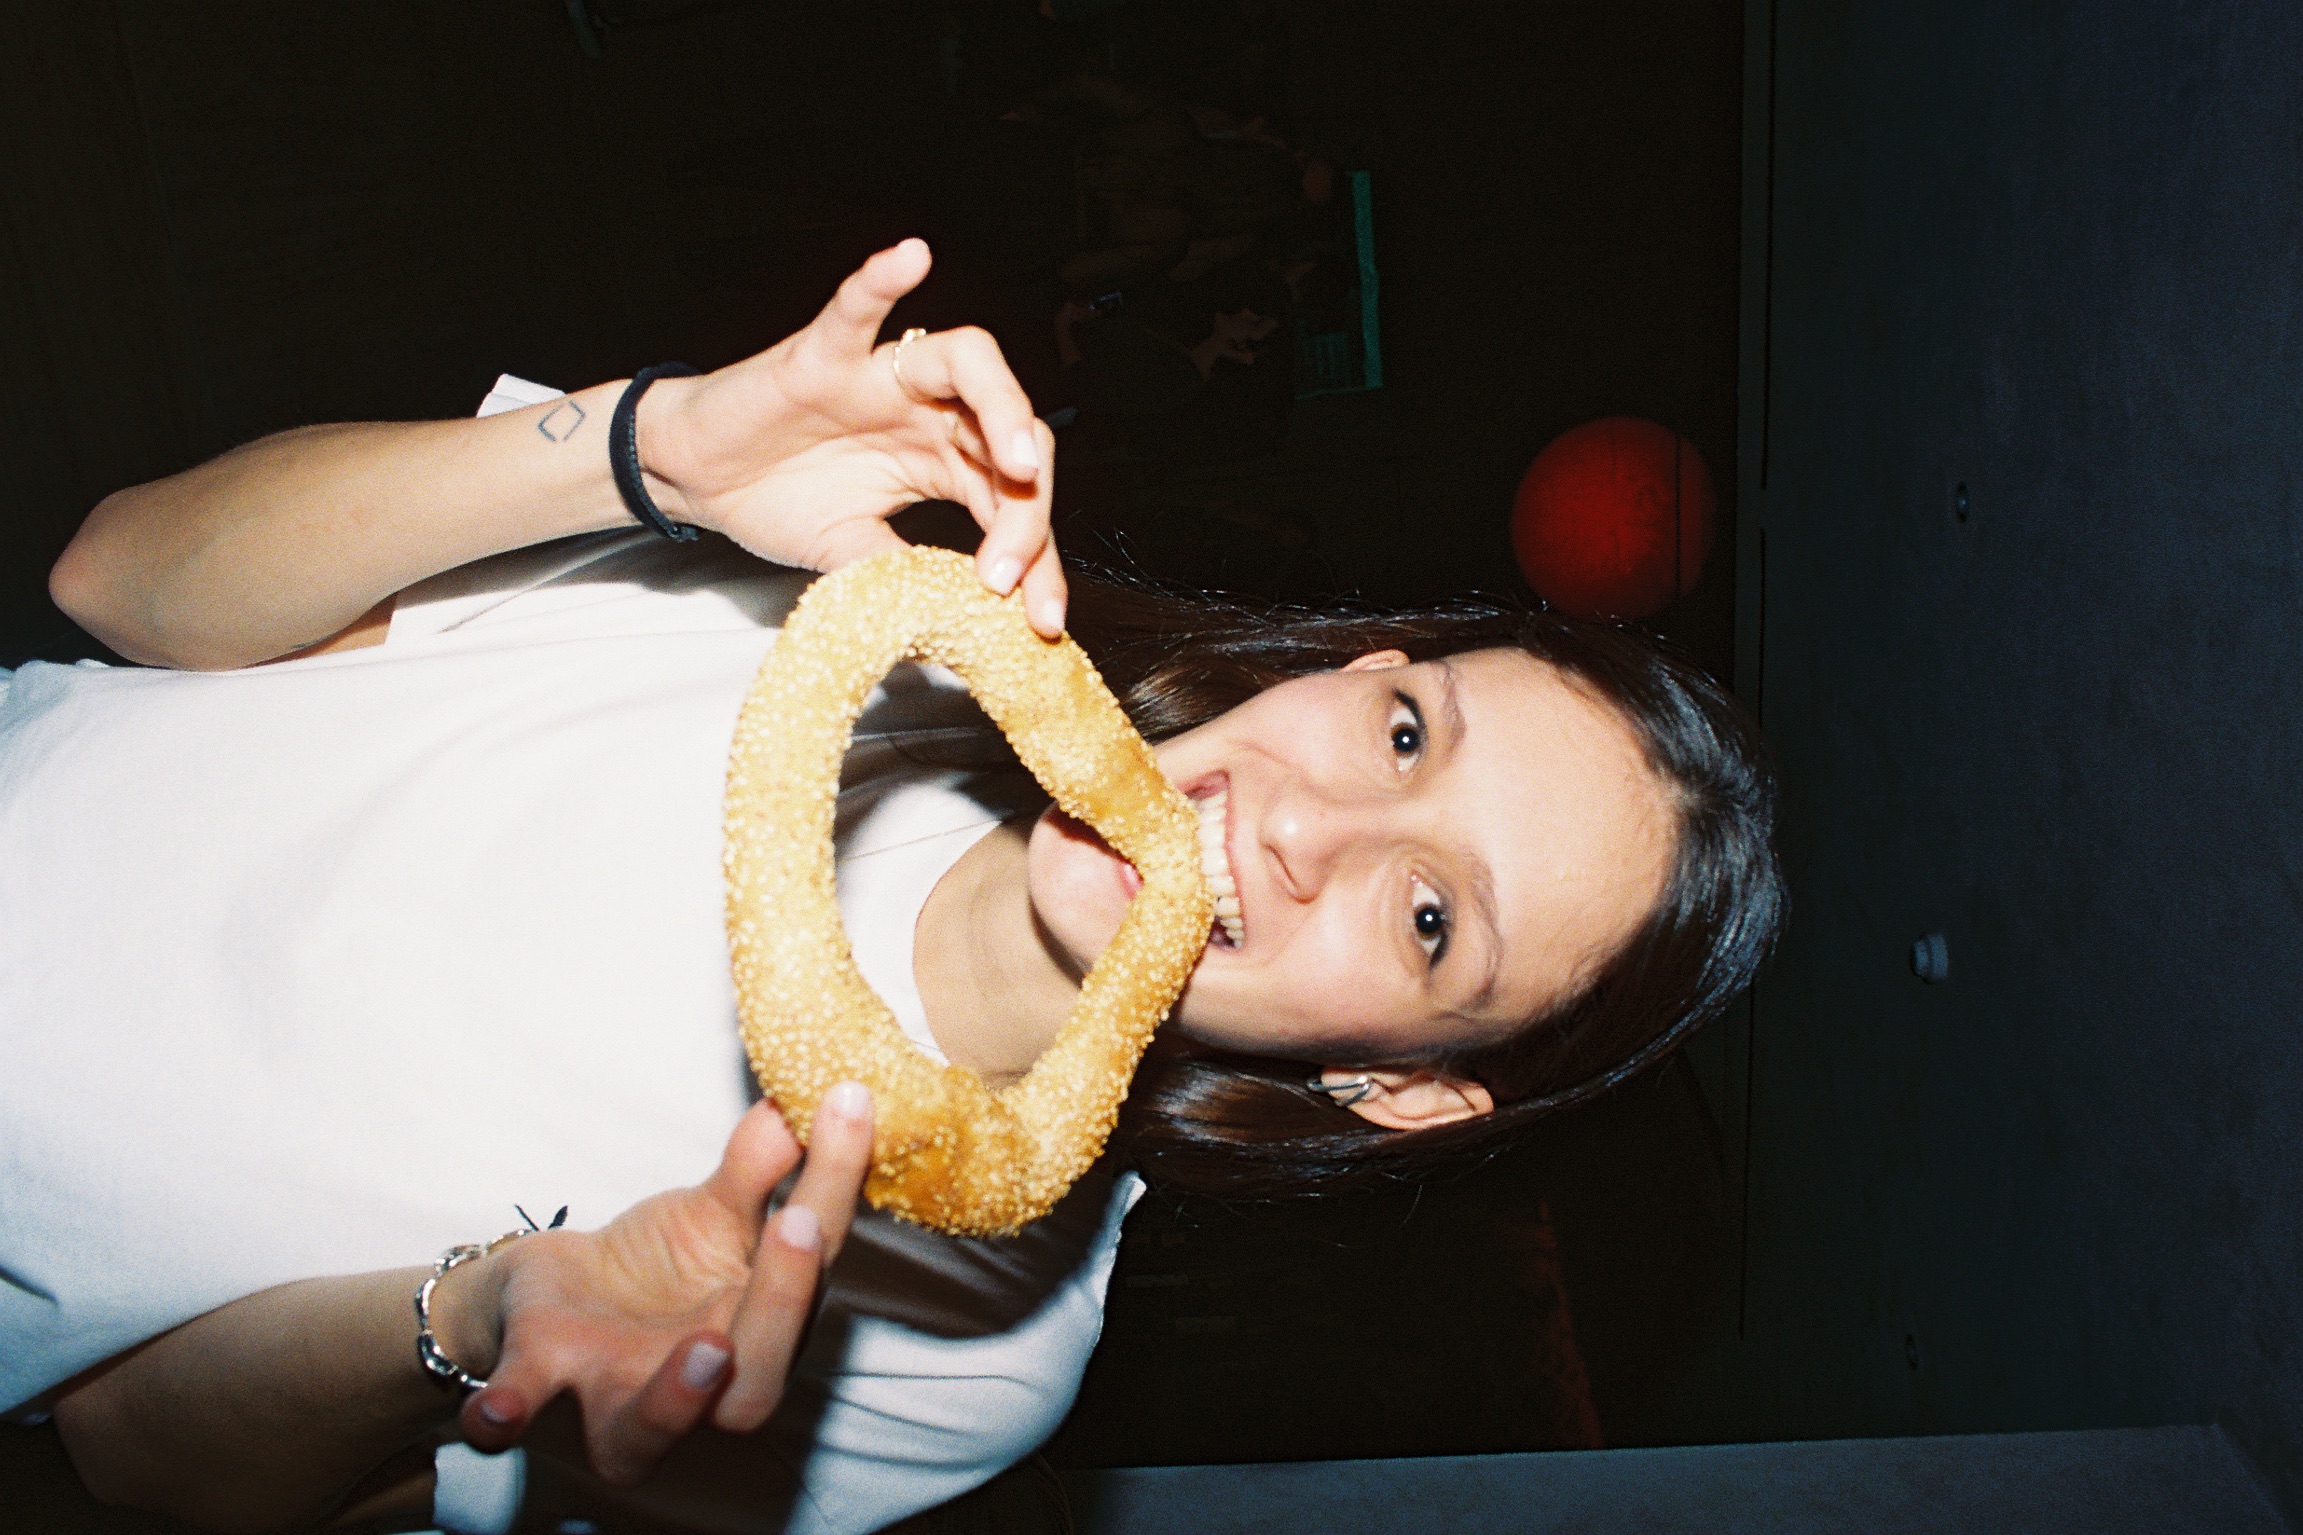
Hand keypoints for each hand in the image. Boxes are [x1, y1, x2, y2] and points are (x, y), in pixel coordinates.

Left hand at [445, 1089, 873, 1486]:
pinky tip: (494, 1414)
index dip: (834, 1195)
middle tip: (795, 1224)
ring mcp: (618, 1399)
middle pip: (755, 1379)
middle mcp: (702, 1389)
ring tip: (708, 1351)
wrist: (559, 1292)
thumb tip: (810, 1098)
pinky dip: (508, 1412)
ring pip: (648, 1429)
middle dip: (780, 1306)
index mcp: (760, 1334)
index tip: (844, 1113)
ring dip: (677, 1398)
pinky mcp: (542, 1384)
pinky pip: (523, 1412)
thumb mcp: (709, 1209)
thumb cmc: (657, 1265)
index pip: (813, 1270)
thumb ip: (758, 1165)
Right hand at [639, 241, 1068, 635]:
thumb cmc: (778, 501)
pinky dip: (880, 279)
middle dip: (1028, 509)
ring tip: (1017, 461)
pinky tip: (911, 258)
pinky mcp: (822, 356)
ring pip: (968, 362)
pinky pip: (854, 308)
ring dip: (1003, 406)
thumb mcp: (855, 560)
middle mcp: (930, 412)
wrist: (698, 479)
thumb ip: (909, 582)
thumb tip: (969, 625)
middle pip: (1012, 436)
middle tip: (1014, 569)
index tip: (1041, 618)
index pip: (1017, 501)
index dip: (1037, 559)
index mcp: (948, 461)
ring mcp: (881, 378)